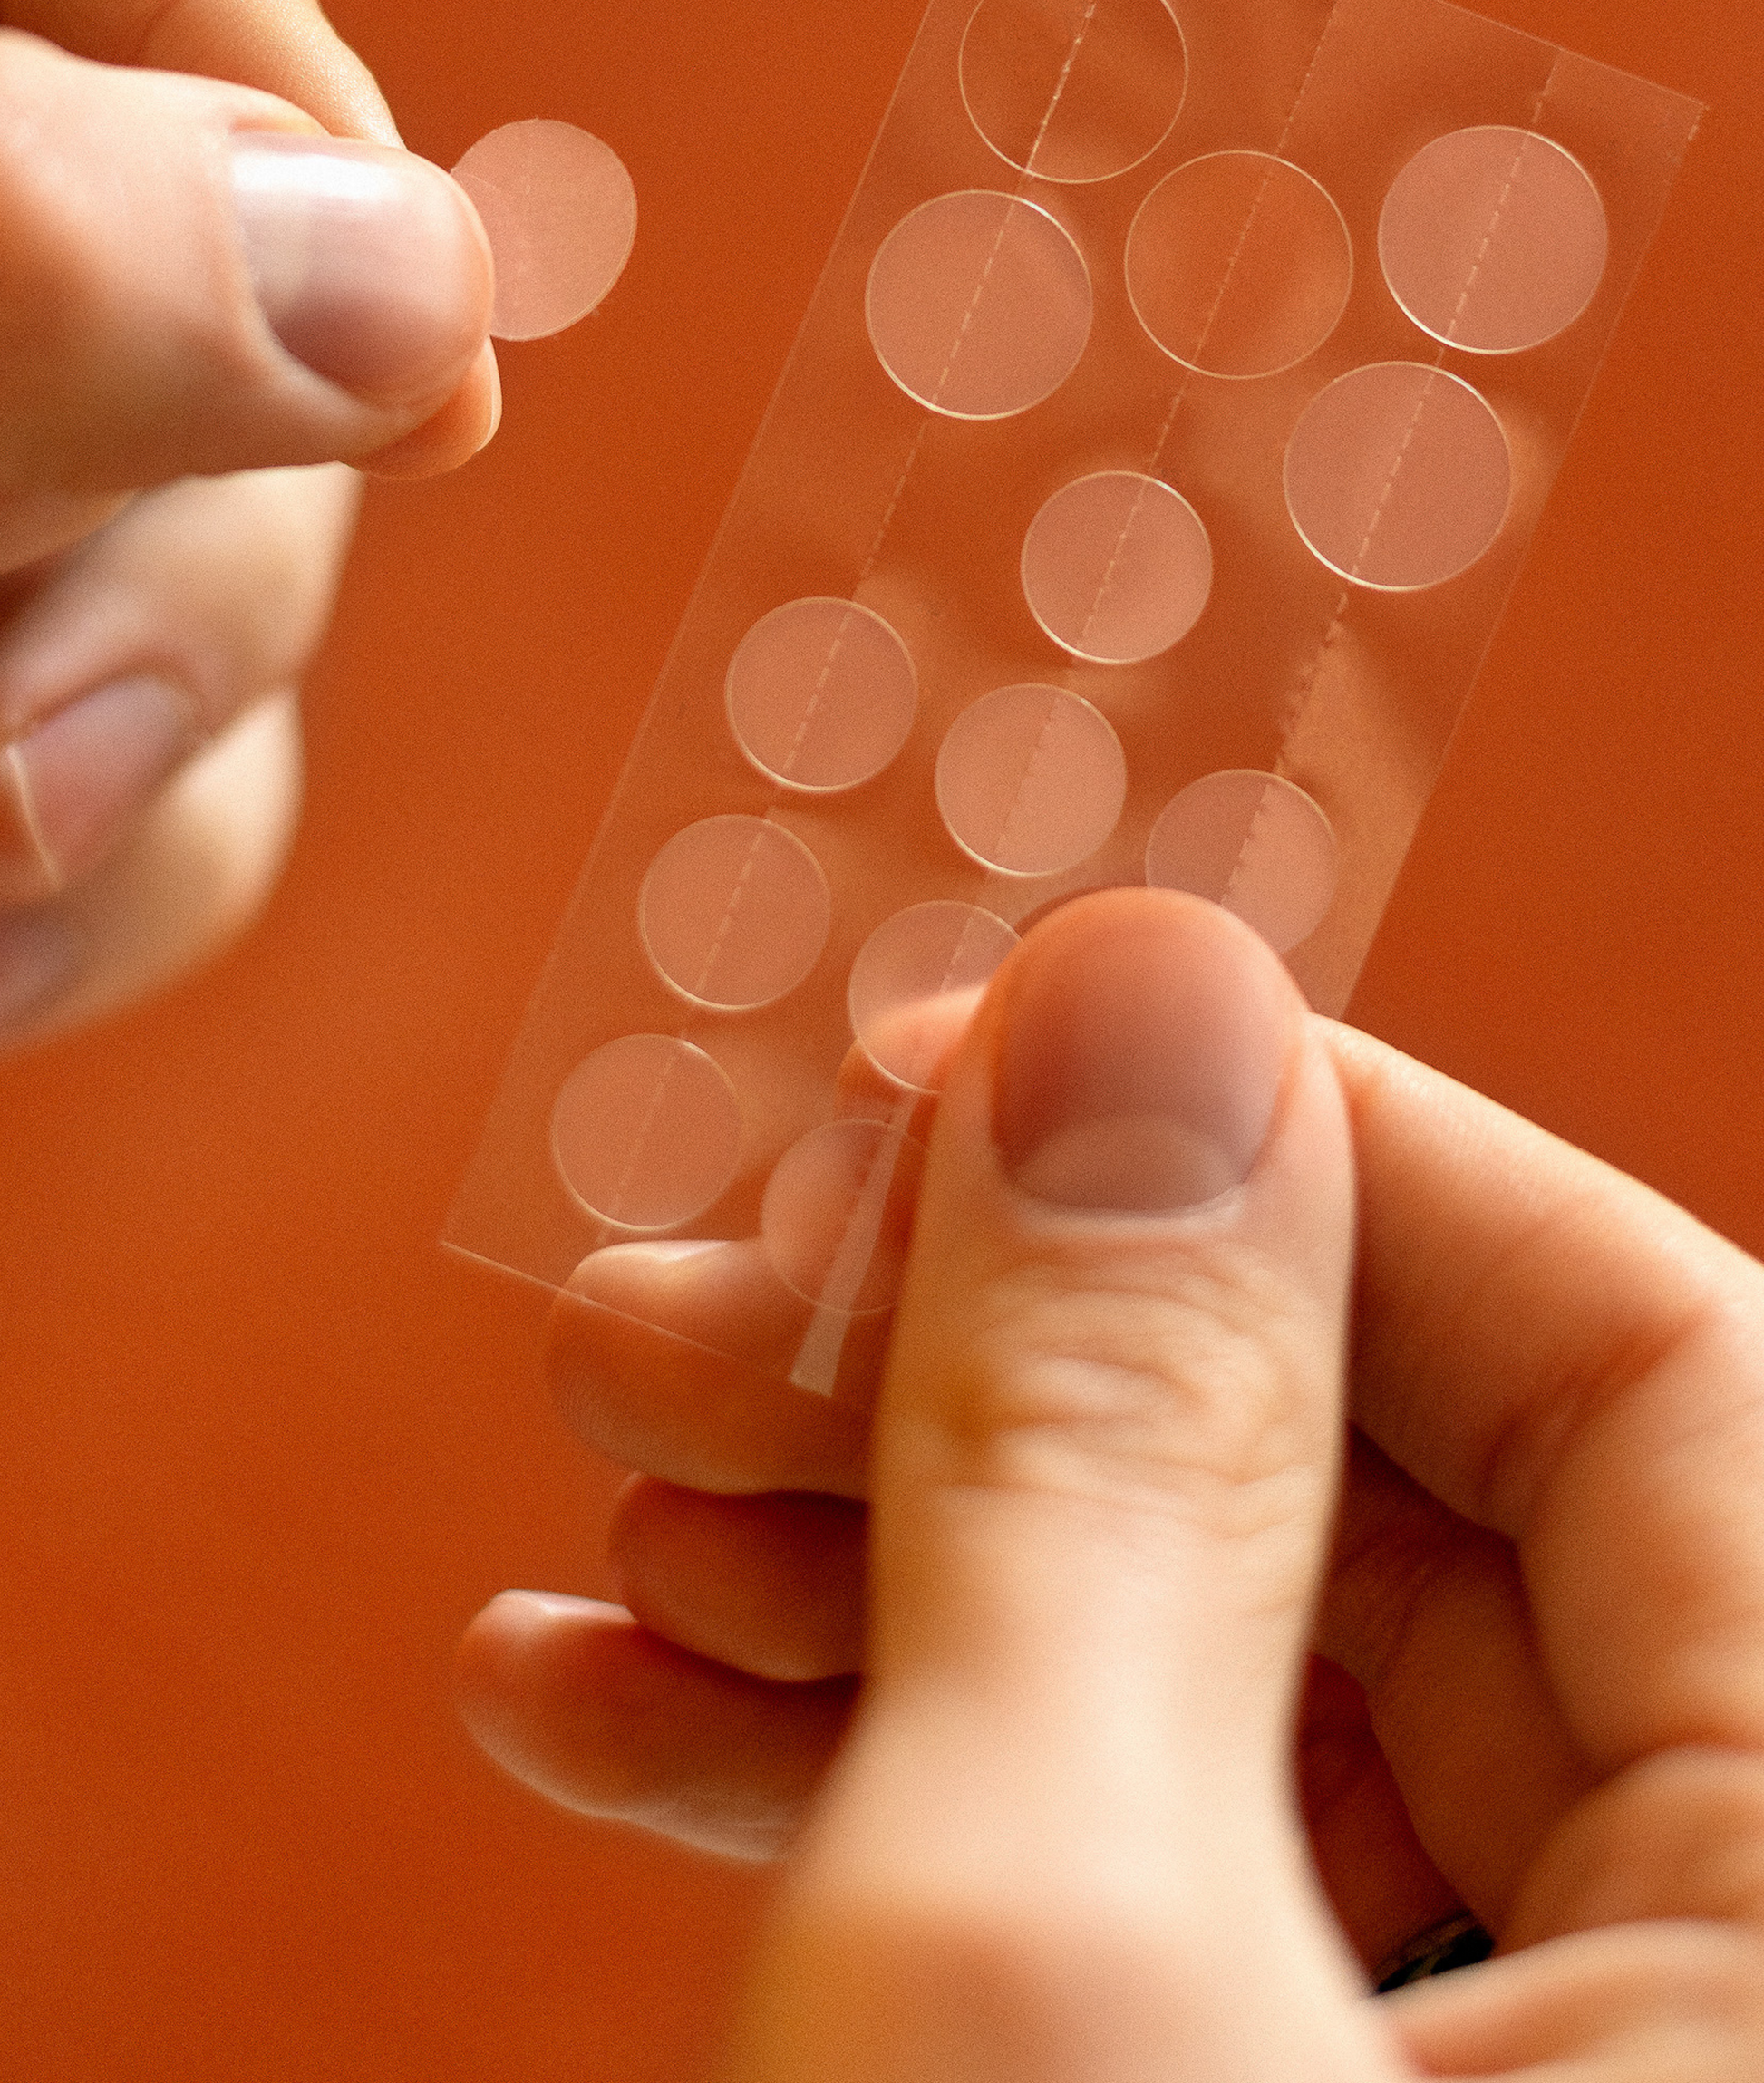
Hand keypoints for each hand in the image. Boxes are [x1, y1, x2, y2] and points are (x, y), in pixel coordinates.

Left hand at [0, 0, 496, 1046]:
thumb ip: (11, 243)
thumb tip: (416, 315)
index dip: (229, 61)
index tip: (294, 341)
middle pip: (237, 284)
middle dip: (179, 563)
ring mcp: (3, 467)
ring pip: (232, 587)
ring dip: (141, 777)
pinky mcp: (1, 668)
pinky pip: (133, 795)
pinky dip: (90, 892)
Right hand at [461, 890, 1763, 2076]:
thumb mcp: (1058, 1962)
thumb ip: (1107, 1458)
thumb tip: (1134, 1002)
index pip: (1652, 1354)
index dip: (1285, 1155)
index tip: (938, 1074)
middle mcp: (1745, 1986)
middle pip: (1404, 1524)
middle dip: (994, 1388)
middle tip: (687, 1312)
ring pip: (1243, 1712)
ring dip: (887, 1581)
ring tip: (615, 1505)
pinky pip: (1160, 1917)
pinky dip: (890, 1807)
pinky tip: (612, 1710)